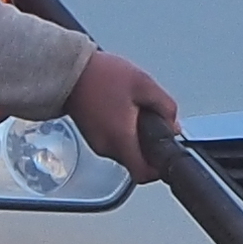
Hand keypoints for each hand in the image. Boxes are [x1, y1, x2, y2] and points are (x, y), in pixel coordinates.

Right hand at [64, 48, 176, 178]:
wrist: (67, 70)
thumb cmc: (100, 76)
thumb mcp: (143, 84)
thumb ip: (165, 107)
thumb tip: (174, 125)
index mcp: (121, 139)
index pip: (144, 173)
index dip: (158, 168)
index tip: (164, 153)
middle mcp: (107, 146)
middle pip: (135, 160)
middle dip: (147, 145)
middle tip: (153, 122)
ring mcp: (96, 141)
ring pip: (124, 149)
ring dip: (134, 136)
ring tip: (135, 110)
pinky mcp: (90, 133)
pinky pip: (112, 140)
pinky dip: (121, 130)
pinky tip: (122, 109)